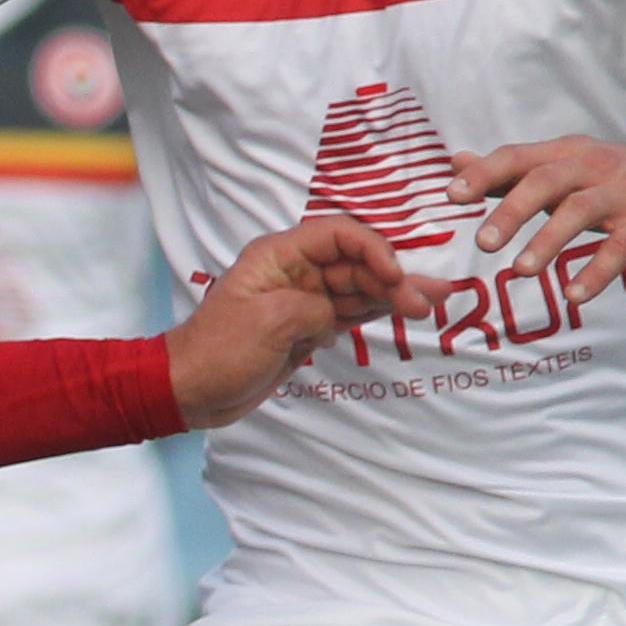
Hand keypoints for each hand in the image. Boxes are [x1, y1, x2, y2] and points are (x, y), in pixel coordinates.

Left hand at [164, 215, 415, 428]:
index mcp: (278, 256)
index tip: (393, 275)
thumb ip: (313, 308)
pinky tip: (405, 311)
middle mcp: (294, 272)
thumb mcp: (269, 323)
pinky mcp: (306, 327)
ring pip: (358, 289)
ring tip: (434, 301)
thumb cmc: (217, 351)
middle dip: (392, 278)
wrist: (190, 390)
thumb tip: (334, 315)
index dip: (371, 248)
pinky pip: (348, 313)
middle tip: (427, 300)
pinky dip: (375, 313)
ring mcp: (302, 300)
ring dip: (394, 295)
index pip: (337, 234)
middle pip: (355, 263)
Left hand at [453, 133, 625, 288]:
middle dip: (512, 211)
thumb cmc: (609, 176)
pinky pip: (621, 247)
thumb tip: (454, 162)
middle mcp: (590, 167)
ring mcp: (621, 194)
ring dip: (548, 241)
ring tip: (521, 271)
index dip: (483, 173)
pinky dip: (597, 271)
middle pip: (546, 181)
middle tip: (483, 243)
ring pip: (580, 211)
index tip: (451, 196)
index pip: (516, 157)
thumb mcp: (562, 164)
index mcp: (563, 154)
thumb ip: (509, 169)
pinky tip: (574, 295)